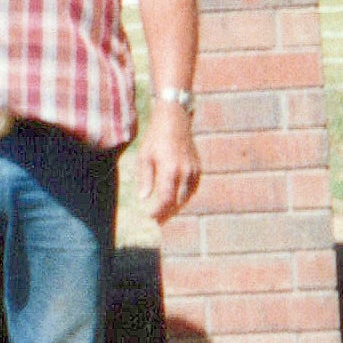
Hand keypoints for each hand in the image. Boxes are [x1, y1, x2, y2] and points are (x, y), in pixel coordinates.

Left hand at [137, 103, 200, 224]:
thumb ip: (146, 179)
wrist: (175, 121)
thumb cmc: (156, 138)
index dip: (158, 212)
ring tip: (165, 214)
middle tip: (157, 221)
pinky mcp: (198, 169)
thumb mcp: (145, 157)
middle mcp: (185, 173)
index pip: (166, 200)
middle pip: (178, 202)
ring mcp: (194, 171)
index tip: (150, 218)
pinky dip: (184, 197)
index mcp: (170, 170)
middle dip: (167, 213)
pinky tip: (176, 201)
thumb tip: (144, 198)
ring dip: (176, 207)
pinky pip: (192, 189)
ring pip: (187, 197)